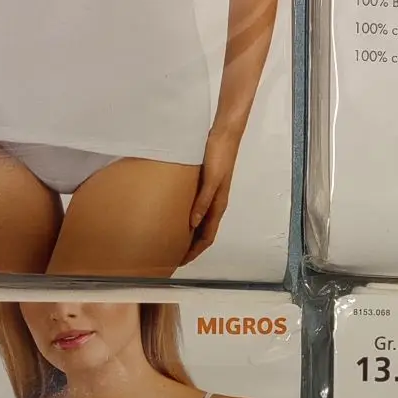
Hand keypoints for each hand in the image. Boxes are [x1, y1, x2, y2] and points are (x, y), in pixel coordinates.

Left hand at [186, 127, 240, 263]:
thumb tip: (193, 223)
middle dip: (191, 247)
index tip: (181, 261)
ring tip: (173, 241)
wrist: (224, 136)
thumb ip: (203, 201)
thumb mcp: (210, 180)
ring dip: (189, 234)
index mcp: (218, 205)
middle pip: (203, 233)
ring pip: (200, 222)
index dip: (195, 252)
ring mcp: (210, 196)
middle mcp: (215, 203)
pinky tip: (176, 217)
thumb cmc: (219, 155)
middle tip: (173, 256)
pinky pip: (196, 209)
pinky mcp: (204, 186)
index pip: (207, 237)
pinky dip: (188, 218)